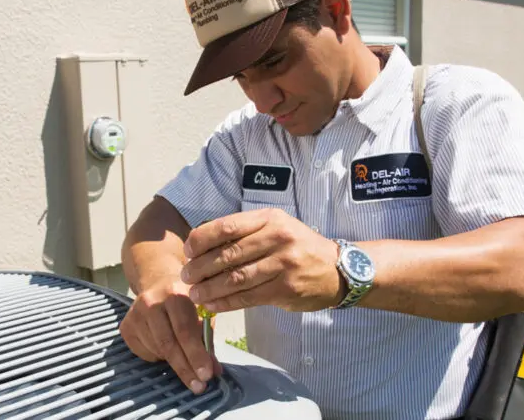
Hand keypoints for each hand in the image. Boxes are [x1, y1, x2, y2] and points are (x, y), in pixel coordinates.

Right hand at [119, 276, 222, 393]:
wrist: (158, 283)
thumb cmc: (185, 301)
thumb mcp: (201, 313)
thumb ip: (207, 340)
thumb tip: (214, 371)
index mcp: (175, 294)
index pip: (185, 331)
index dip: (196, 355)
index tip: (206, 376)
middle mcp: (151, 302)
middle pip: (168, 344)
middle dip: (185, 368)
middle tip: (198, 386)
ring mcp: (135, 314)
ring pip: (157, 351)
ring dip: (173, 361)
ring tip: (182, 354)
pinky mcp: (125, 326)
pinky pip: (144, 353)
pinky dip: (158, 357)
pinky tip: (164, 346)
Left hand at [180, 208, 343, 312]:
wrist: (337, 269)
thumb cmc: (298, 246)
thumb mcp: (276, 227)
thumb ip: (246, 233)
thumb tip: (203, 243)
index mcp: (270, 219)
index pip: (227, 226)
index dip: (202, 239)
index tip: (187, 250)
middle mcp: (277, 238)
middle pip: (228, 254)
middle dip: (200, 267)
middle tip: (185, 276)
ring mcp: (283, 264)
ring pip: (236, 278)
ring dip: (209, 288)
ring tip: (194, 294)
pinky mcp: (286, 288)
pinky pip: (248, 297)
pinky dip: (226, 302)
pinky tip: (212, 305)